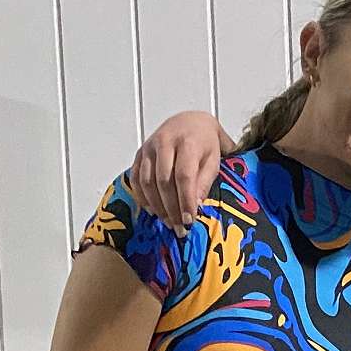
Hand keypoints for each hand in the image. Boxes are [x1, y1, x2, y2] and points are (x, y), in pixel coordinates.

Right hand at [131, 110, 229, 231]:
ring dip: (157, 205)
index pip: (184, 176)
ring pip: (147, 180)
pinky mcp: (140, 152)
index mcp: (187, 143)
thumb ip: (204, 182)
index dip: (185, 200)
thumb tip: (195, 206)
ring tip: (168, 222)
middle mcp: (165, 142)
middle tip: (179, 228)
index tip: (190, 220)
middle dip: (171, 208)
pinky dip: (142, 196)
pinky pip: (136, 176)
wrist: (192, 122)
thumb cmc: (206, 144)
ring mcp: (149, 147)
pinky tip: (151, 209)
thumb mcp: (214, 161)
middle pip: (164, 181)